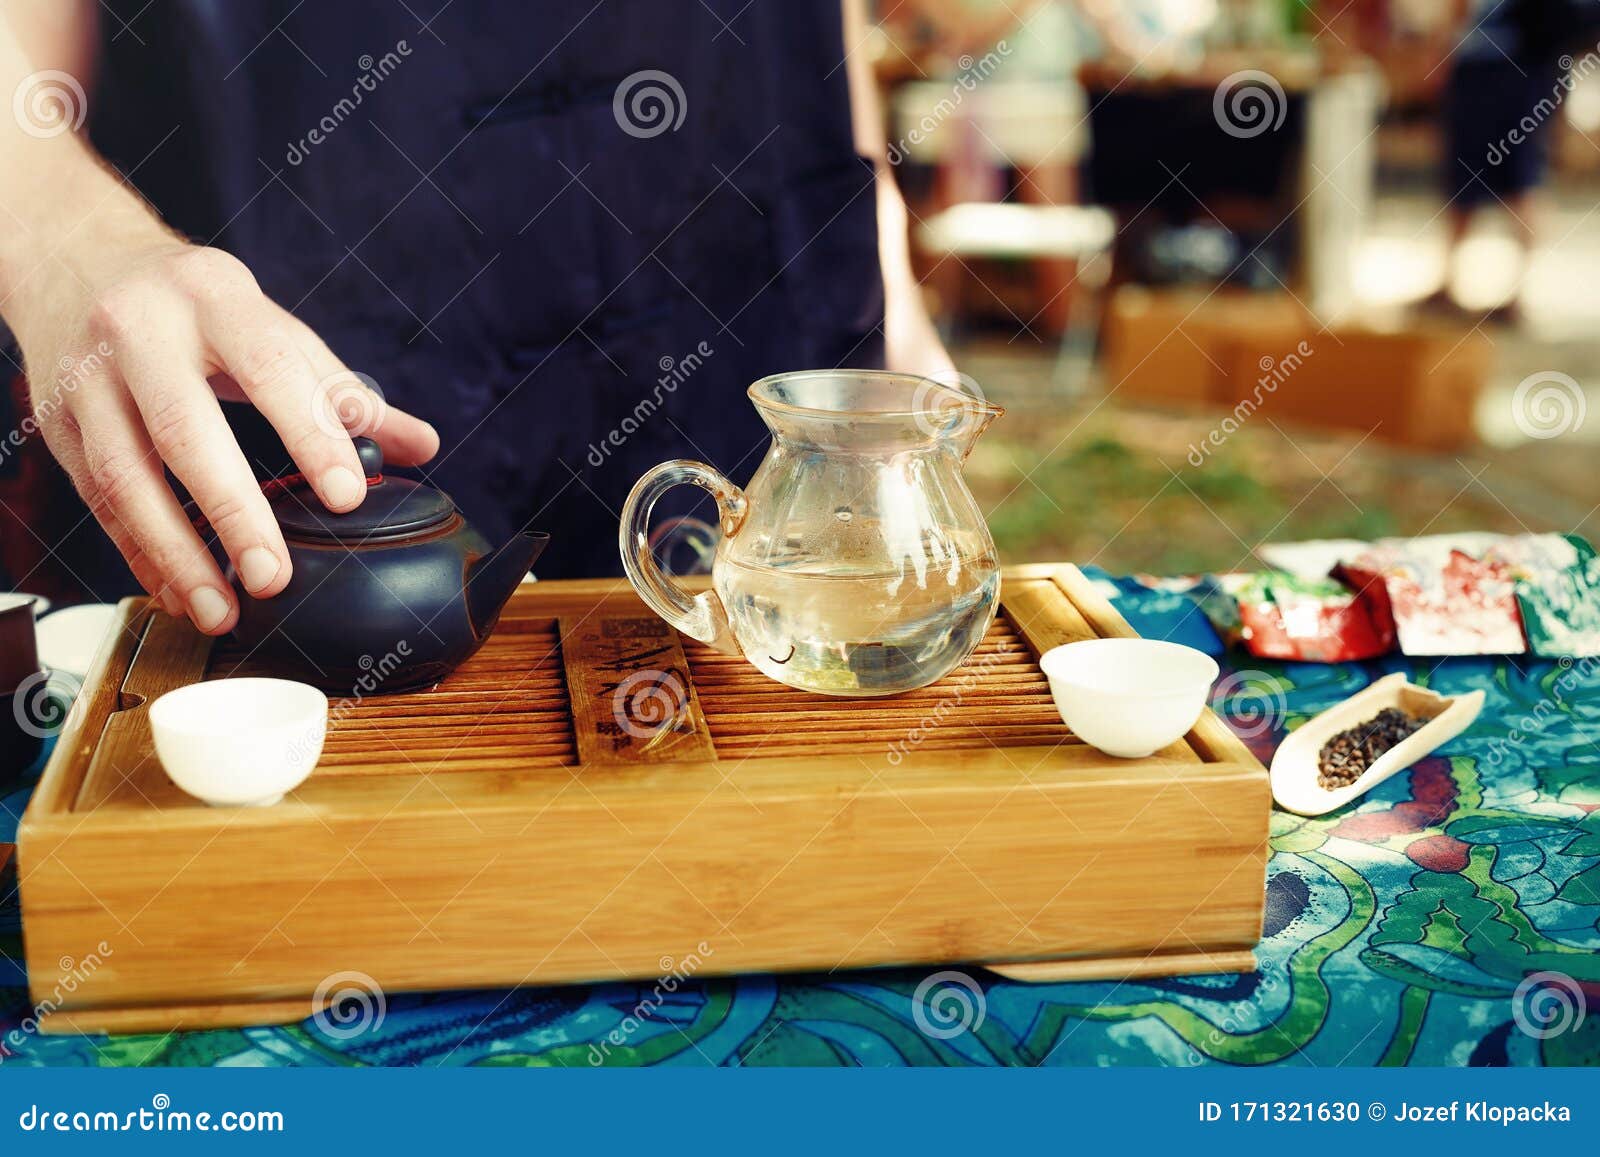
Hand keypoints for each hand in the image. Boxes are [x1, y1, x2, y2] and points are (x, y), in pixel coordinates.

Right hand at [14, 236, 438, 633]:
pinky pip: (96, 500)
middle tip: (274, 578)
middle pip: (184, 431)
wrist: (75, 258)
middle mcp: (139, 330)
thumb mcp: (270, 325)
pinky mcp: (54, 420)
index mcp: (213, 296)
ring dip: (175, 554)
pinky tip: (178, 592)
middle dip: (233, 511)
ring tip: (221, 609)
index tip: (347, 497)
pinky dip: (139, 554)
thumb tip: (422, 446)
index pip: (269, 367)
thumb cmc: (196, 305)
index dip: (310, 434)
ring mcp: (87, 377)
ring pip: (123, 477)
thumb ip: (344, 390)